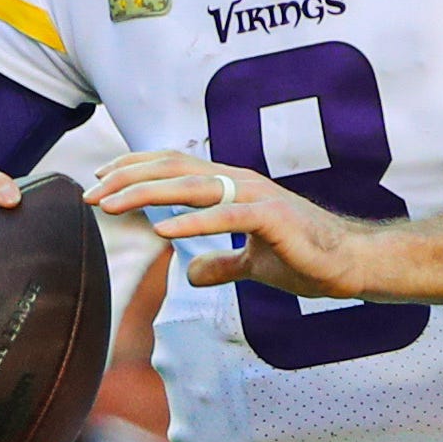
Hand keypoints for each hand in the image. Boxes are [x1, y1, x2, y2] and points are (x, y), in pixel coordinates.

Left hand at [86, 149, 373, 297]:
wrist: (353, 264)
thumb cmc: (308, 257)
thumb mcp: (253, 265)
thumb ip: (222, 265)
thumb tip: (191, 275)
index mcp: (233, 187)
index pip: (175, 166)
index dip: (135, 168)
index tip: (99, 178)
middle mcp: (241, 183)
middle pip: (174, 169)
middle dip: (127, 178)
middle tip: (89, 192)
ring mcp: (258, 198)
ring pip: (194, 186)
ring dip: (147, 194)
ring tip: (110, 204)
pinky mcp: (274, 220)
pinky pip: (227, 218)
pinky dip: (193, 223)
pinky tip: (164, 233)